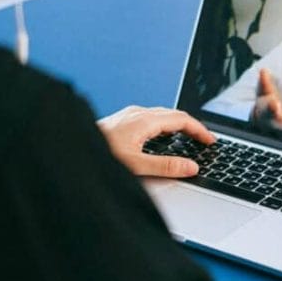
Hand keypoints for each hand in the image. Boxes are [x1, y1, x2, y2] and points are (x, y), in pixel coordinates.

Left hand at [97, 106, 215, 177]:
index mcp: (144, 120)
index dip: (199, 130)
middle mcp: (137, 113)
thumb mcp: (136, 166)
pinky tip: (160, 136)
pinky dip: (164, 125)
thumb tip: (191, 167)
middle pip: (173, 114)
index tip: (210, 141)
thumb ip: (166, 167)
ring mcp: (128, 114)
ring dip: (178, 124)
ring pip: (161, 114)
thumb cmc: (99, 155)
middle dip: (191, 126)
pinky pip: (150, 117)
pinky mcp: (121, 119)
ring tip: (187, 138)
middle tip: (204, 141)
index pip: (182, 119)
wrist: (71, 148)